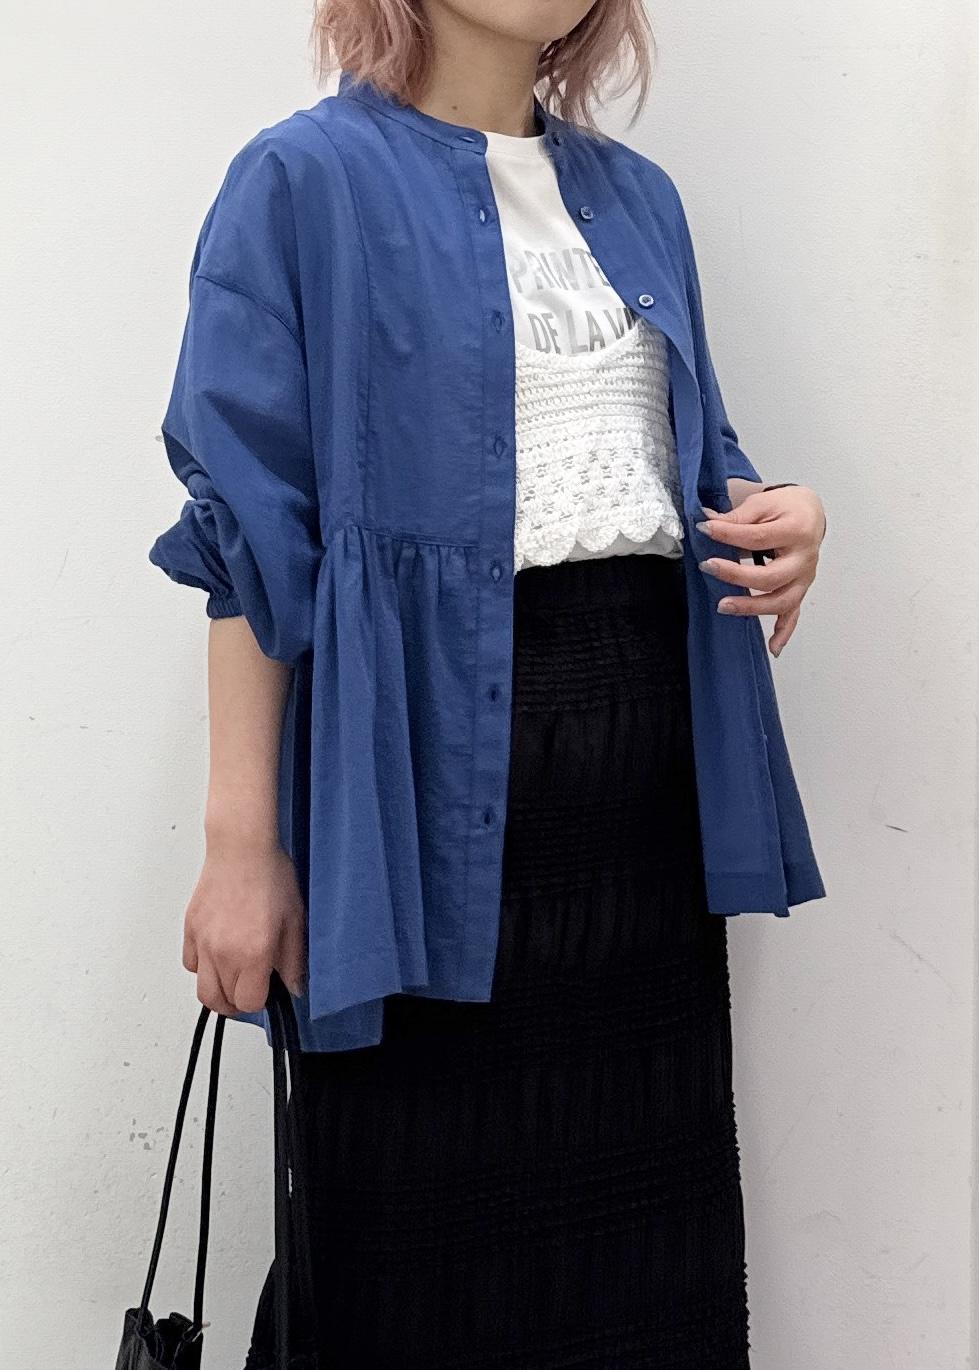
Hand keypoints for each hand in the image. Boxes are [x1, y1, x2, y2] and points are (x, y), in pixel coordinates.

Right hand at [182, 839, 306, 1014]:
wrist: (242, 848)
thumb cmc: (270, 876)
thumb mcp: (295, 920)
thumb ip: (294, 960)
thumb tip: (294, 987)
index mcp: (253, 953)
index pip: (249, 1003)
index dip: (261, 1001)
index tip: (268, 991)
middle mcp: (223, 952)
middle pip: (223, 1002)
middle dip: (240, 1002)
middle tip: (252, 990)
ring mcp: (203, 942)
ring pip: (202, 989)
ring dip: (219, 992)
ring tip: (234, 980)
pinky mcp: (190, 929)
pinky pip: (190, 964)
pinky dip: (202, 968)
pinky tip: (218, 957)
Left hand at [696, 485, 825, 657]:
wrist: (810, 512)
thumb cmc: (786, 507)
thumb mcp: (763, 503)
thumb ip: (738, 516)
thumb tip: (708, 521)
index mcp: (797, 530)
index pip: (759, 537)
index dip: (729, 534)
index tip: (705, 529)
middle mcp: (804, 557)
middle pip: (772, 576)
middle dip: (737, 576)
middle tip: (708, 567)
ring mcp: (804, 577)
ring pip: (782, 600)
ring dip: (753, 607)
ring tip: (723, 606)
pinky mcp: (800, 589)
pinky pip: (794, 614)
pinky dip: (784, 632)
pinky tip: (772, 647)